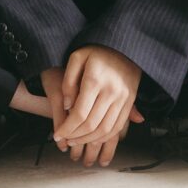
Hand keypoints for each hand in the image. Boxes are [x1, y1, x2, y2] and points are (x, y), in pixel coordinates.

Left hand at [53, 45, 146, 166]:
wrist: (124, 46)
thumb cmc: (97, 51)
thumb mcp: (76, 57)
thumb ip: (68, 81)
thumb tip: (67, 106)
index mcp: (95, 80)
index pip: (79, 113)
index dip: (67, 128)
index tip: (57, 134)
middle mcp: (111, 91)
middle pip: (92, 124)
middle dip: (76, 136)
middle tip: (65, 139)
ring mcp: (123, 98)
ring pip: (105, 129)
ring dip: (89, 140)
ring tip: (77, 141)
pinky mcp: (130, 102)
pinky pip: (118, 126)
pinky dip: (105, 136)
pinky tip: (94, 137)